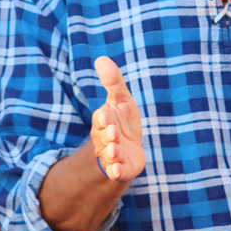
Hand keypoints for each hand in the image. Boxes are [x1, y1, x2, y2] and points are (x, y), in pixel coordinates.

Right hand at [90, 57, 144, 183]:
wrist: (129, 150)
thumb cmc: (122, 122)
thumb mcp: (121, 100)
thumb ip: (113, 82)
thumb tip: (101, 59)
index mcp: (103, 121)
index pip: (102, 118)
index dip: (104, 118)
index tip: (106, 115)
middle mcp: (104, 139)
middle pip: (104, 137)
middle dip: (108, 134)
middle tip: (113, 132)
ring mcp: (111, 155)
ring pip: (109, 154)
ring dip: (111, 152)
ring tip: (115, 150)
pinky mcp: (120, 169)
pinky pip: (115, 171)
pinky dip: (114, 171)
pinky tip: (116, 170)